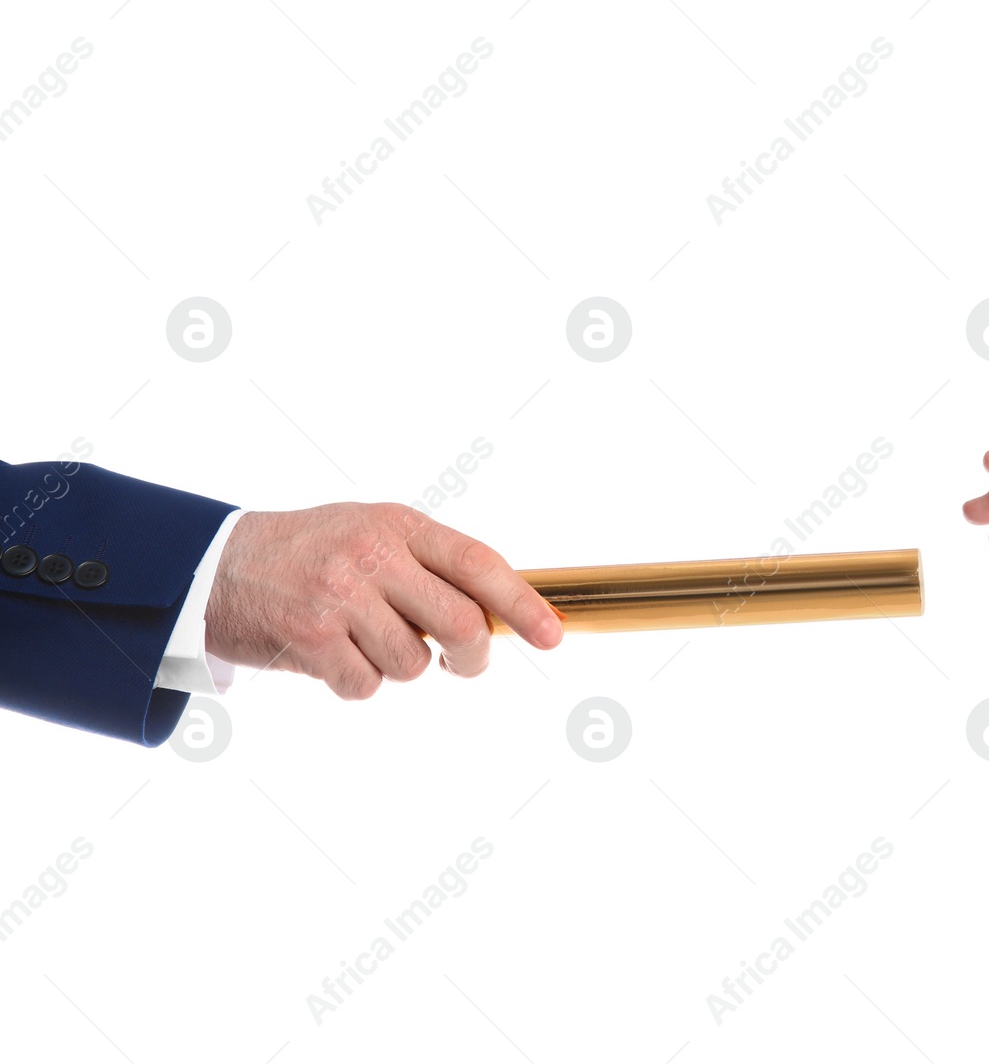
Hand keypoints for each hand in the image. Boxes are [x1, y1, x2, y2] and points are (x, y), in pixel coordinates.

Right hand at [204, 503, 562, 697]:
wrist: (213, 564)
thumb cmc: (310, 553)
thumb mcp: (371, 532)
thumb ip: (430, 564)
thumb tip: (504, 614)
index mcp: (398, 524)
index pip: (480, 564)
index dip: (523, 604)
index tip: (553, 636)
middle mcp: (372, 555)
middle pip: (460, 624)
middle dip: (472, 657)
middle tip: (461, 665)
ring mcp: (339, 596)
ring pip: (412, 663)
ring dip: (399, 667)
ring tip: (363, 642)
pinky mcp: (308, 637)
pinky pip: (365, 685)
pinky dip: (357, 683)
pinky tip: (330, 655)